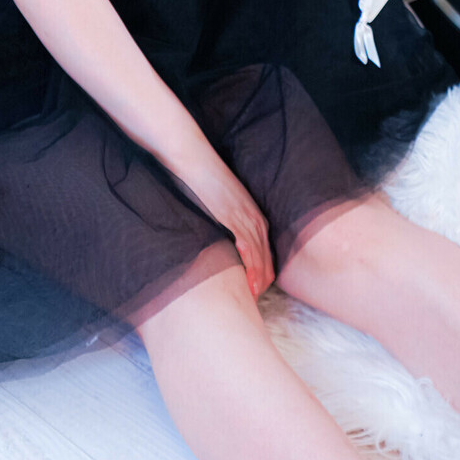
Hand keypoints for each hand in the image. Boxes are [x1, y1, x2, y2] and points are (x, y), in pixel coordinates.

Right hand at [172, 146, 274, 300]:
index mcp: (253, 214)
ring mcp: (244, 215)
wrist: (192, 158)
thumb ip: (223, 221)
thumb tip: (216, 241)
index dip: (263, 273)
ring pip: (260, 254)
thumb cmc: (199, 179)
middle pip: (268, 256)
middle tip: (255, 301)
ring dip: (259, 278)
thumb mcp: (219, 203)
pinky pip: (246, 245)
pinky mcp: (232, 215)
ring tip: (254, 299)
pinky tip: (250, 281)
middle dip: (263, 280)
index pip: (266, 251)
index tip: (256, 291)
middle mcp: (254, 216)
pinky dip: (250, 265)